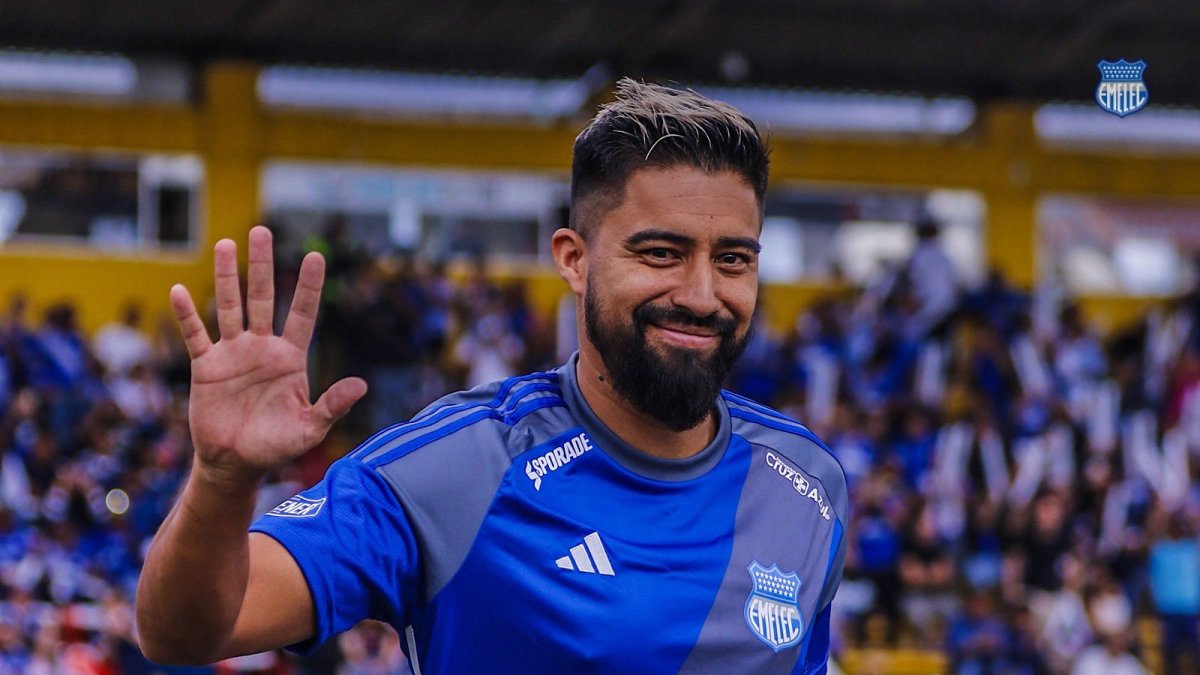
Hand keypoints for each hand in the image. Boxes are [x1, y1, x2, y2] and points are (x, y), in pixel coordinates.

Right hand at [170, 226, 366, 484]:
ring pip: (229, 307)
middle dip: (262, 265)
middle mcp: (262, 348)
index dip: (308, 286)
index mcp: (291, 358)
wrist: (236, 463)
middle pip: (263, 298)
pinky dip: (187, 316)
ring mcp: (233, 353)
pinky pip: (196, 336)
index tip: (316, 256)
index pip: (303, 314)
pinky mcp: (207, 366)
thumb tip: (361, 385)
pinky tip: (179, 292)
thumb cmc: (276, 446)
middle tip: (262, 231)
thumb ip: (332, 406)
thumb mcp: (310, 429)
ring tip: (225, 244)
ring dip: (226, 277)